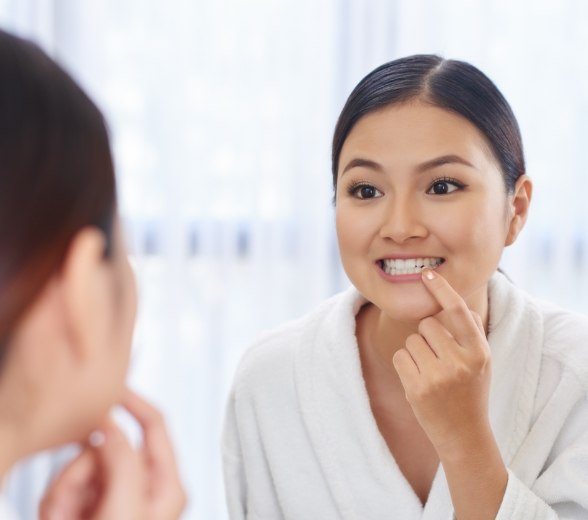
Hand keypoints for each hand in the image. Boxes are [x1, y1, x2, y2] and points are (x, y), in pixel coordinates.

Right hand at [39, 389, 185, 519]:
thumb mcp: (128, 507)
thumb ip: (123, 460)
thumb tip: (109, 427)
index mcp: (166, 485)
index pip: (156, 425)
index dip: (136, 402)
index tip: (116, 387)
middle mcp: (143, 487)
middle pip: (109, 445)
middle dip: (83, 468)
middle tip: (74, 500)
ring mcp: (116, 497)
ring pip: (82, 465)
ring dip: (66, 488)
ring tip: (67, 517)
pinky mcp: (90, 507)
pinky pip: (65, 485)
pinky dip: (56, 501)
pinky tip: (61, 518)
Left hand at [392, 268, 491, 458]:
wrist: (464, 435)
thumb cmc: (471, 392)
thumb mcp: (482, 363)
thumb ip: (472, 333)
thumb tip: (458, 303)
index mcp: (479, 352)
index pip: (459, 312)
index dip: (442, 290)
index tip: (427, 274)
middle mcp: (460, 362)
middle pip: (428, 324)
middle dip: (427, 335)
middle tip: (437, 357)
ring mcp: (437, 376)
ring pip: (411, 340)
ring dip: (416, 351)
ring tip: (430, 372)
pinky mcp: (417, 388)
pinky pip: (400, 356)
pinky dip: (405, 364)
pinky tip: (418, 381)